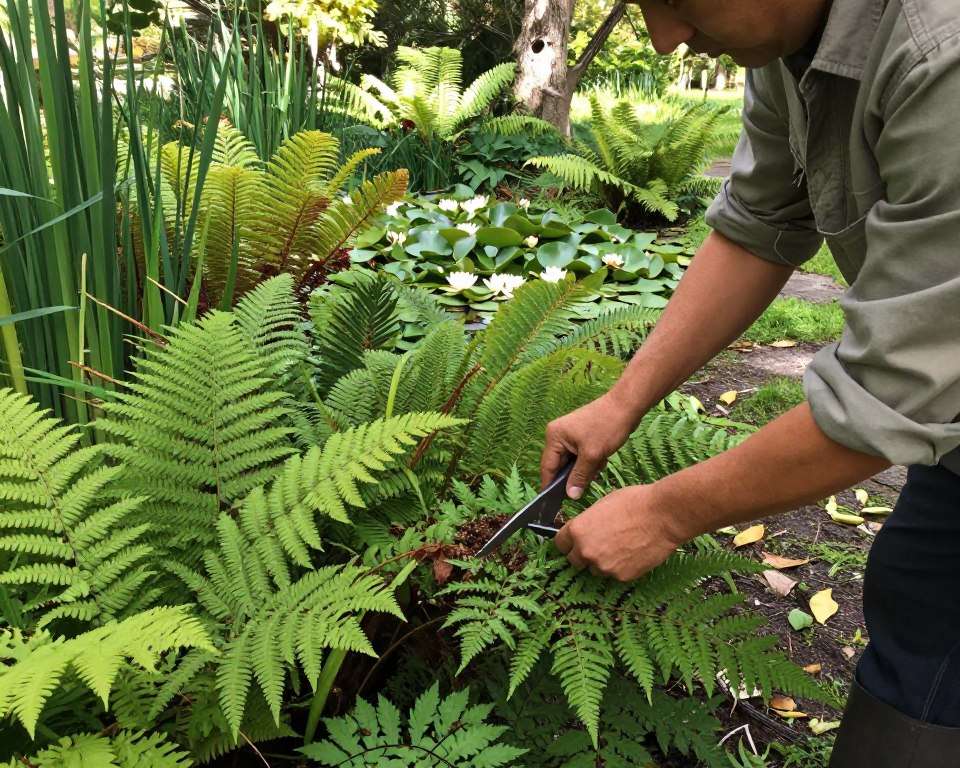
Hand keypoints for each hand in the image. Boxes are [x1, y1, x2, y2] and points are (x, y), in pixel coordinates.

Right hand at [541, 391, 639, 498]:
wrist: (626, 406)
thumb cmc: (608, 426)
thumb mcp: (592, 455)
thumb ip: (579, 477)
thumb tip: (570, 496)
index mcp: (554, 436)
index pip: (547, 467)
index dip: (551, 486)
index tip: (554, 504)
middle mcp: (557, 435)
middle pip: (560, 465)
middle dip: (575, 475)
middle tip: (588, 481)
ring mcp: (569, 435)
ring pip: (573, 462)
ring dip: (586, 468)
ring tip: (600, 462)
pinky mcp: (581, 436)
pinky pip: (581, 456)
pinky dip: (591, 461)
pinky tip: (602, 457)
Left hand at [553, 484, 685, 581]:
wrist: (663, 515)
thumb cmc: (635, 502)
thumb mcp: (603, 504)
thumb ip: (588, 521)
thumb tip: (584, 529)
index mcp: (578, 530)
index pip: (560, 544)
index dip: (568, 542)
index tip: (573, 542)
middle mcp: (586, 551)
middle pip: (574, 561)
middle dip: (583, 555)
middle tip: (599, 545)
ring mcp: (604, 566)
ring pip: (595, 570)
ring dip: (602, 562)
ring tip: (620, 547)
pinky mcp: (622, 577)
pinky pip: (615, 575)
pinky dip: (620, 567)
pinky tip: (633, 553)